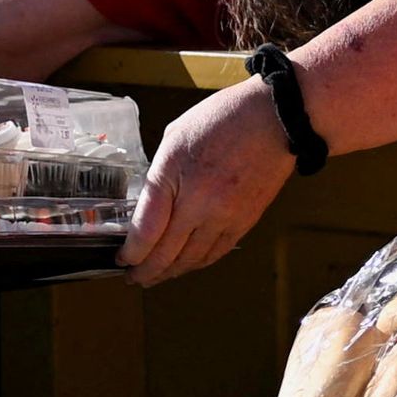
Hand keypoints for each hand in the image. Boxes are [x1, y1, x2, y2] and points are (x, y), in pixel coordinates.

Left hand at [119, 79, 295, 285]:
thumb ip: (160, 177)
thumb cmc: (223, 119)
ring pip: (192, 259)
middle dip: (146, 271)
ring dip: (171, 272)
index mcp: (175, 180)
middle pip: (167, 254)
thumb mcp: (174, 138)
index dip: (131, 253)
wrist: (275, 119)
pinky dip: (198, 263)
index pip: (146, 232)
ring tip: (157, 277)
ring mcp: (226, 217)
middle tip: (134, 278)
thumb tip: (148, 209)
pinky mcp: (246, 220)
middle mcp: (200, 206)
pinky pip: (217, 252)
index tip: (122, 259)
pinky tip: (189, 265)